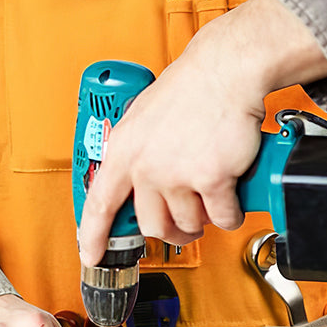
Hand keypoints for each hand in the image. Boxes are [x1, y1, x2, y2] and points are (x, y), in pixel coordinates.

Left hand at [77, 0, 326, 265]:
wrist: (224, 71)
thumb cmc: (190, 90)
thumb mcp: (144, 118)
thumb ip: (138, 152)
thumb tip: (140, 183)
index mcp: (125, 151)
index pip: (100, 204)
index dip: (94, 235)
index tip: (93, 255)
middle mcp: (147, 166)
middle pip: (153, 226)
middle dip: (172, 232)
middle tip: (184, 227)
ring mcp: (178, 174)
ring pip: (190, 225)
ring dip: (204, 220)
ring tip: (212, 201)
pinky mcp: (212, 179)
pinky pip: (222, 218)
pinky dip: (231, 216)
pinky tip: (233, 201)